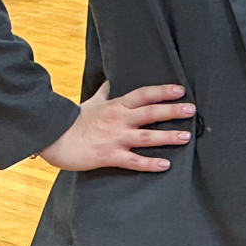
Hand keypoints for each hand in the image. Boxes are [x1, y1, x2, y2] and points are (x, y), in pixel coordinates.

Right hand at [38, 82, 193, 171]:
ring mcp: (115, 138)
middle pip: (150, 113)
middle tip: (191, 109)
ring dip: (167, 137)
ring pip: (146, 137)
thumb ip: (104, 92)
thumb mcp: (91, 102)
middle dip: (172, 111)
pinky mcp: (109, 156)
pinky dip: (149, 164)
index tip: (180, 89)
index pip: (143, 95)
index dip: (162, 91)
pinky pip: (133, 161)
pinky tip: (165, 165)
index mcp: (116, 106)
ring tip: (186, 137)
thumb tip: (109, 80)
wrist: (53, 138)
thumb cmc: (74, 120)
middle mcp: (119, 120)